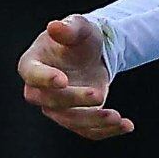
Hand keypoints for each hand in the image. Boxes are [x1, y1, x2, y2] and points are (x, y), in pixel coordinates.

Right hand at [19, 15, 132, 140]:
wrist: (91, 54)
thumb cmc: (78, 38)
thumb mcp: (78, 27)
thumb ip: (68, 28)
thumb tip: (54, 26)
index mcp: (32, 65)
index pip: (32, 75)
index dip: (45, 79)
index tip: (62, 80)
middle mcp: (39, 90)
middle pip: (50, 102)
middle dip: (74, 100)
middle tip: (98, 94)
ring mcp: (57, 107)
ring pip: (70, 121)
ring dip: (93, 121)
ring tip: (117, 117)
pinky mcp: (76, 118)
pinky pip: (87, 131)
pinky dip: (107, 131)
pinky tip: (126, 125)